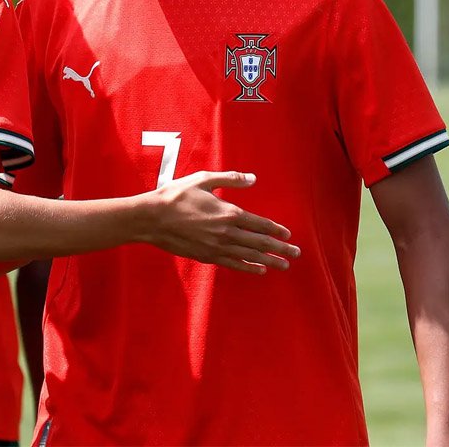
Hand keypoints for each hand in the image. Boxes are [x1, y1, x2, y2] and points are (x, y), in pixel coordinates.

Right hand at [141, 171, 299, 274]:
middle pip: (260, 243)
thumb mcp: (203, 180)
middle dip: (280, 249)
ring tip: (284, 266)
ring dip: (269, 261)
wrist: (152, 218)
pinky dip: (248, 267)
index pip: (260, 224)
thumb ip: (230, 179)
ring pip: (249, 255)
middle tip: (296, 254)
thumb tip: (253, 179)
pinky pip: (233, 264)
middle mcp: (226, 232)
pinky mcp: (207, 256)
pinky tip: (259, 270)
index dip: (276, 230)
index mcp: (228, 212)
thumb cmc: (176, 196)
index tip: (288, 235)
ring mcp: (217, 247)